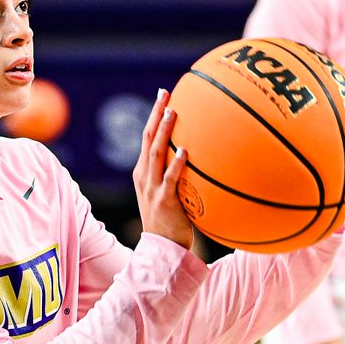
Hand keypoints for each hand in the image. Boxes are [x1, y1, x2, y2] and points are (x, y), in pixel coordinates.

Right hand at [132, 89, 193, 249]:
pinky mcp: (163, 200)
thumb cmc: (169, 221)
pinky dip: (176, 164)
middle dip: (156, 114)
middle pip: (148, 138)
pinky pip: (169, 179)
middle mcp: (144, 176)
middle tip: (165, 94)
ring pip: (155, 153)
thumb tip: (201, 157)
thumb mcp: (169, 194)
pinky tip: (184, 151)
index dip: (154, 115)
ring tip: (173, 113)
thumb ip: (178, 176)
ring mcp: (152, 187)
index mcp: (143, 172)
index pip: (147, 137)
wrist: (161, 249)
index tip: (164, 95)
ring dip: (164, 131)